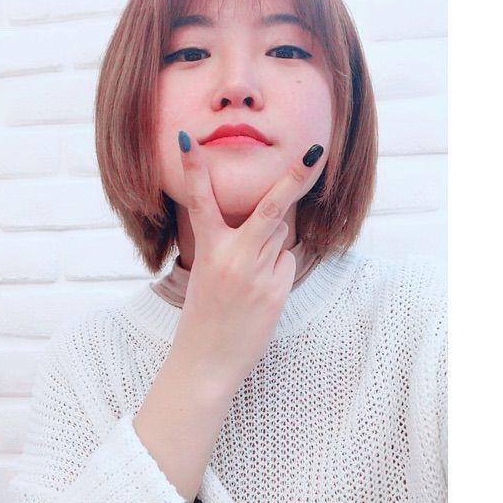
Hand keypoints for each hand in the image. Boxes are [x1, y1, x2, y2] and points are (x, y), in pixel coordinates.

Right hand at [168, 131, 326, 394]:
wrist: (206, 362)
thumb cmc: (204, 315)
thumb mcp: (206, 273)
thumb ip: (232, 243)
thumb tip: (275, 220)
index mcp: (208, 251)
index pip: (200, 202)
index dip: (194, 170)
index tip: (188, 140)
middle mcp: (233, 258)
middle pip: (270, 210)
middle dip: (293, 179)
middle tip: (314, 152)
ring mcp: (258, 275)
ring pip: (281, 235)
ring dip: (272, 242)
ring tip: (249, 276)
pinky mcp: (276, 292)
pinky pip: (286, 262)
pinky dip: (278, 269)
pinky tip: (261, 292)